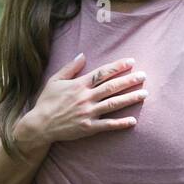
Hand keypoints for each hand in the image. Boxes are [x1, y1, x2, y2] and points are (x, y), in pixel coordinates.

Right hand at [17, 53, 147, 144]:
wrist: (39, 125)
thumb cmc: (47, 102)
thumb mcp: (54, 80)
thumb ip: (70, 68)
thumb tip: (83, 55)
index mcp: (79, 85)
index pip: (102, 73)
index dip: (118, 66)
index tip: (132, 61)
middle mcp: (85, 98)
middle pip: (112, 87)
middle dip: (129, 80)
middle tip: (144, 75)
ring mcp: (88, 113)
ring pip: (113, 104)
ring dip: (130, 98)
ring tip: (144, 93)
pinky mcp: (88, 128)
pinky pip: (107, 125)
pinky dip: (121, 123)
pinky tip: (133, 120)